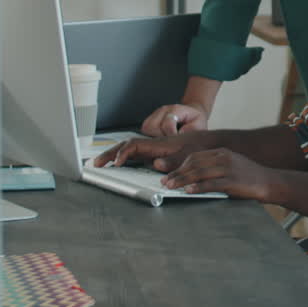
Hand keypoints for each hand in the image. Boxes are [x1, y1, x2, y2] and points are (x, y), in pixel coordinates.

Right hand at [92, 132, 212, 172]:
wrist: (212, 142)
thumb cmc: (203, 147)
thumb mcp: (191, 155)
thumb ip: (174, 160)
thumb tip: (156, 165)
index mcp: (160, 145)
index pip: (135, 146)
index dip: (123, 154)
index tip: (114, 164)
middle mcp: (155, 145)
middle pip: (127, 146)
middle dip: (110, 154)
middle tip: (95, 164)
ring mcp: (155, 149)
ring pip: (130, 149)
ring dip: (114, 155)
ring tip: (100, 163)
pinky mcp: (159, 153)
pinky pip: (137, 153)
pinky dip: (125, 157)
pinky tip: (118, 164)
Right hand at [141, 102, 207, 136]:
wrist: (192, 112)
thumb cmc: (196, 120)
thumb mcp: (199, 124)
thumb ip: (191, 129)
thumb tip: (179, 135)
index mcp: (176, 109)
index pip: (167, 124)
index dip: (171, 136)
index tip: (176, 142)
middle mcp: (163, 110)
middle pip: (152, 127)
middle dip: (159, 138)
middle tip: (169, 142)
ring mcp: (155, 114)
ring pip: (145, 128)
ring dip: (153, 138)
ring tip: (164, 141)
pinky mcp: (150, 119)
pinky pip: (144, 129)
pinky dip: (149, 136)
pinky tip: (160, 139)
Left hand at [161, 148, 277, 200]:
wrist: (270, 182)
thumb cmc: (250, 177)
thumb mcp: (232, 166)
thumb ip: (215, 167)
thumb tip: (194, 176)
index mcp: (222, 152)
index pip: (195, 156)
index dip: (180, 166)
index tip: (169, 174)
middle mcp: (224, 158)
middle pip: (194, 163)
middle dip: (177, 173)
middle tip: (165, 182)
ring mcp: (229, 169)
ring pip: (199, 172)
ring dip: (182, 180)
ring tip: (171, 186)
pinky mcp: (233, 181)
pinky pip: (211, 184)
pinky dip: (198, 187)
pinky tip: (189, 191)